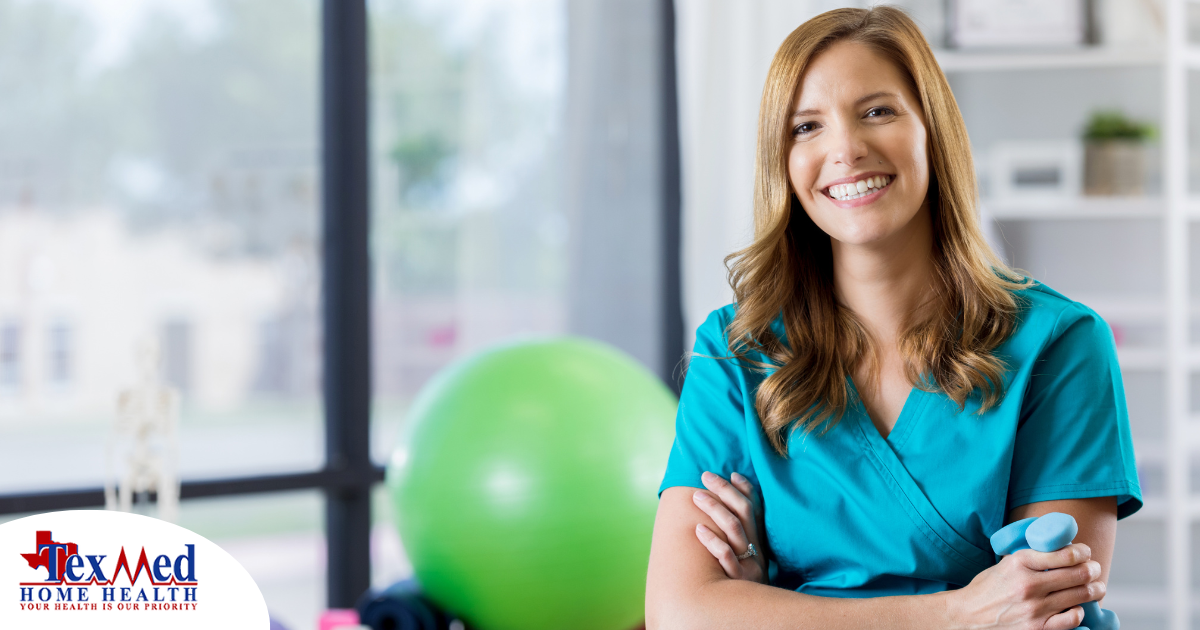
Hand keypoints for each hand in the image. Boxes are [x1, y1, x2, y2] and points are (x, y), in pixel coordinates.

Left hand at [691, 471, 766, 582]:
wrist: (753, 615)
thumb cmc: (746, 583)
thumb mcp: (750, 558)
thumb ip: (744, 534)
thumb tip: (733, 499)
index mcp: (760, 541)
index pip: (755, 508)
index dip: (744, 489)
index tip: (731, 472)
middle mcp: (757, 549)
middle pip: (744, 513)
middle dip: (724, 491)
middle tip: (705, 476)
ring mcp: (749, 564)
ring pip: (734, 529)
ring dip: (715, 509)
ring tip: (696, 495)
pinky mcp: (738, 579)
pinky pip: (726, 557)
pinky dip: (712, 542)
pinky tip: (698, 529)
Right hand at [948, 543, 1104, 629]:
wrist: (968, 616)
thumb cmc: (987, 589)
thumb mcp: (1005, 564)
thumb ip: (1031, 558)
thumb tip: (1061, 550)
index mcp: (1019, 563)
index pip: (1065, 554)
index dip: (1083, 552)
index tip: (1085, 552)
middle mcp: (1028, 585)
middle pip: (1078, 574)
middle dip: (1093, 569)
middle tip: (1095, 568)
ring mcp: (1035, 609)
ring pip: (1080, 595)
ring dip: (1095, 589)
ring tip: (1096, 586)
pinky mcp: (1038, 628)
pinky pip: (1073, 618)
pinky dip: (1079, 611)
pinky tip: (1077, 607)